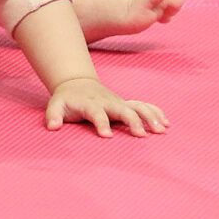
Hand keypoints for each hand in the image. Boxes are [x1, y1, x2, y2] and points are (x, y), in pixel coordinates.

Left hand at [44, 76, 166, 137]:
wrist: (77, 82)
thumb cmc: (67, 99)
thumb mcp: (56, 105)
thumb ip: (53, 116)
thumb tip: (52, 127)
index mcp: (90, 104)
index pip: (96, 113)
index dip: (101, 123)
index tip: (107, 136)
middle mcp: (108, 102)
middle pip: (122, 109)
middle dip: (132, 121)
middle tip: (141, 135)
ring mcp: (119, 102)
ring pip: (137, 107)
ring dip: (150, 117)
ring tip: (161, 130)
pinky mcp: (126, 103)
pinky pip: (144, 106)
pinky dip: (155, 112)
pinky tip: (166, 123)